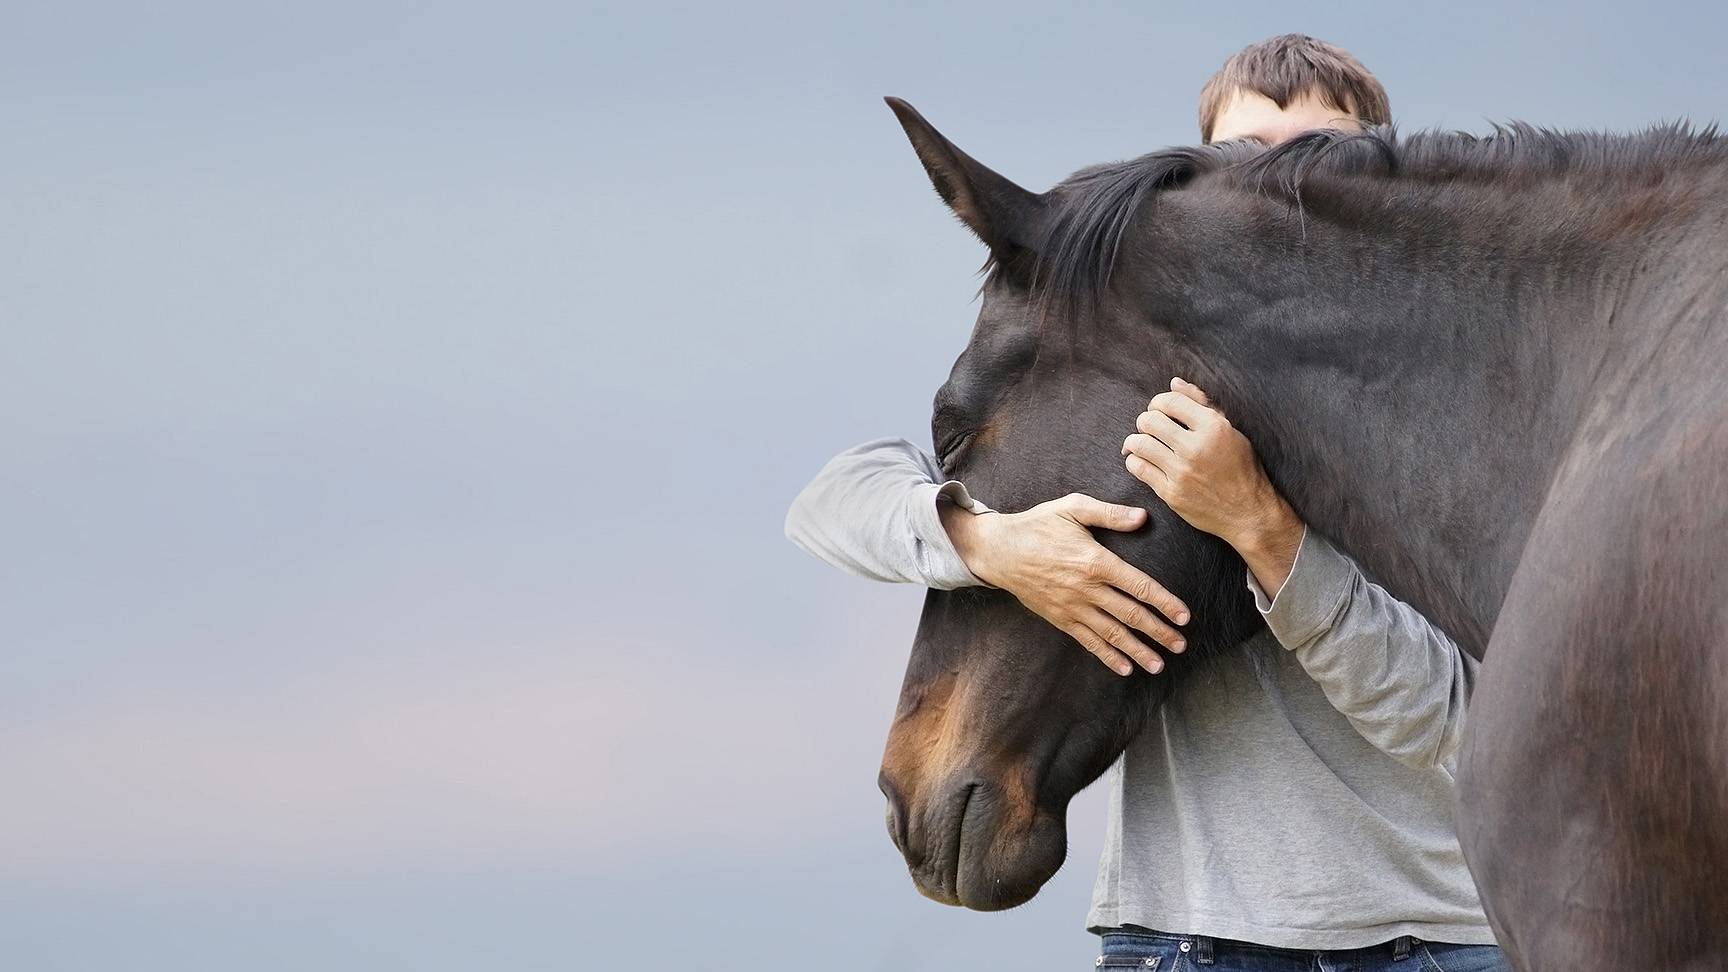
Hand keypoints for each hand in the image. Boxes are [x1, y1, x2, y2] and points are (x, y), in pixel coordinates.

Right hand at [940, 493, 1189, 675]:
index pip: (1139, 585)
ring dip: (1138, 651)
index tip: (1185, 616)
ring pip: (1112, 634)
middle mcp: (1087, 590)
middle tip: (1181, 646)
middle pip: (1130, 615)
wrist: (999, 551)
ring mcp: (1073, 607)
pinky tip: (1125, 668)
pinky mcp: (1061, 618)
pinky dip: (1108, 656)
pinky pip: (1088, 641)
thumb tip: (1143, 518)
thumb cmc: (1038, 525)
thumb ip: (1109, 513)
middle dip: (1159, 632)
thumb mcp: (1072, 508)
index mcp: (1095, 561)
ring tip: (1159, 665)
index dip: (1164, 602)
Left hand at [1121, 377, 1304, 592]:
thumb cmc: (1242, 468)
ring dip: (1135, 441)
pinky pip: (1138, 468)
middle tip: (1150, 427)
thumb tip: (1174, 383)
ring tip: (1142, 444)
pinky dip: (1134, 461)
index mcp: (1213, 427)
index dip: (1159, 401)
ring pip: (1139, 444)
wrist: (1248, 512)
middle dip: (1146, 420)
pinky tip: (1142, 460)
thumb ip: (1202, 404)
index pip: (1170, 401)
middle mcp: (1195, 448)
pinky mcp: (1171, 493)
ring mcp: (1181, 472)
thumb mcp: (1231, 430)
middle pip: (1149, 421)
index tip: (1160, 409)